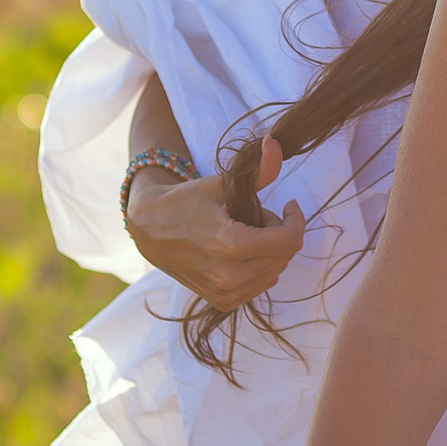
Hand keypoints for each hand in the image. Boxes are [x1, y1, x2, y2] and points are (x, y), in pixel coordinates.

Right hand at [126, 135, 306, 309]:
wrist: (151, 228)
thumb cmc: (187, 201)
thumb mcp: (221, 183)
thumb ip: (257, 171)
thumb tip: (276, 144)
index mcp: (230, 245)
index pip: (290, 240)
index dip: (296, 220)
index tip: (289, 205)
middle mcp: (228, 276)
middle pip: (285, 255)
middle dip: (278, 232)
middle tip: (255, 216)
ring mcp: (225, 293)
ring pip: (276, 271)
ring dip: (269, 251)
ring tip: (243, 233)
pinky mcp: (222, 302)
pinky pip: (260, 285)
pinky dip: (259, 267)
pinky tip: (239, 252)